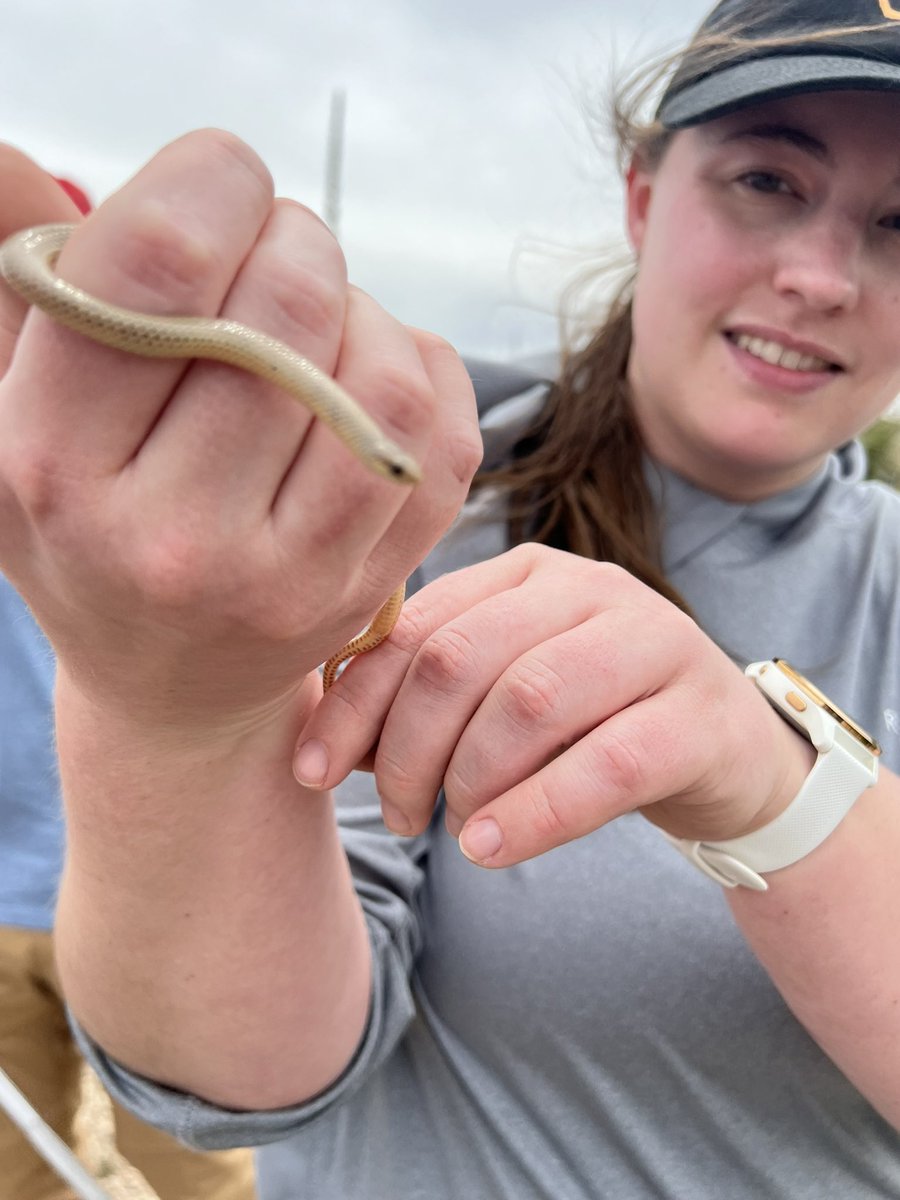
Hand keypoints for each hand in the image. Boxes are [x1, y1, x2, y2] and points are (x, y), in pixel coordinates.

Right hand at [0, 131, 480, 733]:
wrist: (169, 687)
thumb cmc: (90, 523)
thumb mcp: (18, 411)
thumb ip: (29, 287)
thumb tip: (11, 151)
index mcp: (58, 464)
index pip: (161, 260)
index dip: (214, 177)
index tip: (219, 185)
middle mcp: (173, 536)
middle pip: (290, 303)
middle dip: (295, 239)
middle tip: (274, 255)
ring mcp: (288, 576)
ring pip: (384, 372)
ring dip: (364, 311)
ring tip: (318, 329)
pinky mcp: (370, 588)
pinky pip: (444, 435)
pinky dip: (419, 370)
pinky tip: (366, 377)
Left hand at [294, 543, 814, 864]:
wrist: (721, 750)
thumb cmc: (591, 723)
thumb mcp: (503, 699)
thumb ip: (428, 704)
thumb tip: (330, 747)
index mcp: (525, 573)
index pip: (415, 626)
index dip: (353, 702)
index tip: (312, 770)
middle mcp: (589, 588)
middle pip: (462, 659)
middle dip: (408, 750)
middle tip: (401, 815)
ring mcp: (653, 641)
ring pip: (529, 700)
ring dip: (469, 779)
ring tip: (455, 830)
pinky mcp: (699, 713)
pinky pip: (606, 763)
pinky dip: (535, 813)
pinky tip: (491, 847)